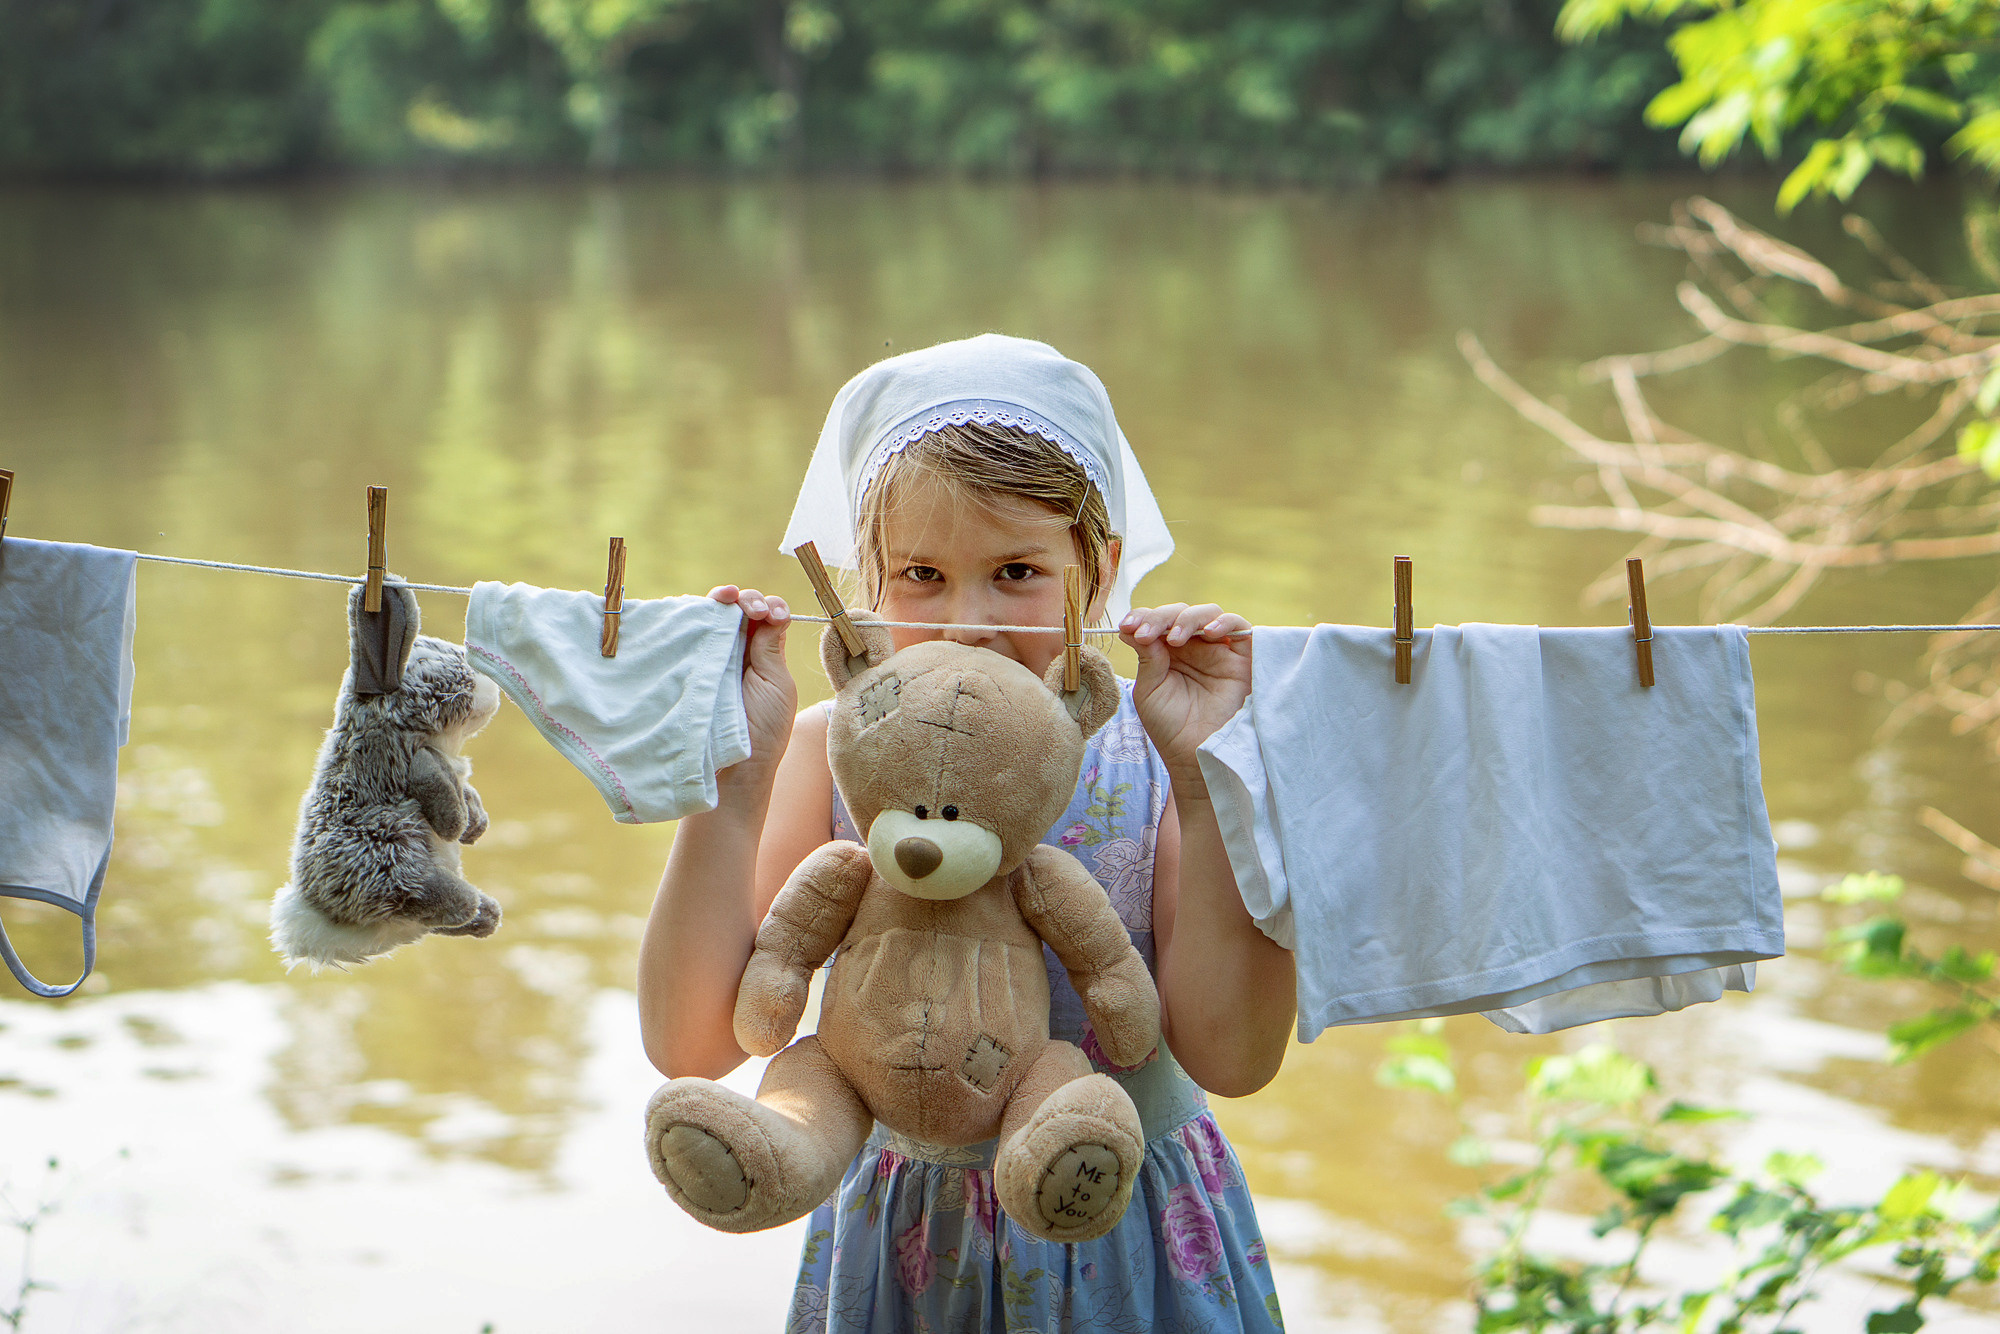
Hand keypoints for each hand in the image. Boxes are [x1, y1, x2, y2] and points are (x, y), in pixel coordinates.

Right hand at [709, 586, 796, 786]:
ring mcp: (712, 658)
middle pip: (740, 612)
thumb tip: (772, 610)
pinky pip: (691, 633)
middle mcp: (738, 654)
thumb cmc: (762, 731)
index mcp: (765, 658)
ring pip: (716, 618)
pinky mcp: (689, 665)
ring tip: (729, 598)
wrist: (731, 769)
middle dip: (747, 599)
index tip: (773, 614)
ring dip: (724, 600)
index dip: (770, 607)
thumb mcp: (776, 686)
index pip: (767, 619)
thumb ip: (771, 648)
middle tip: (751, 608)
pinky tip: (707, 608)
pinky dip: (698, 614)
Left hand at [1118, 603, 1250, 784]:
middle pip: (1181, 613)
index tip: (1126, 626)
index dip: (1142, 618)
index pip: (1158, 622)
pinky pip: (1240, 627)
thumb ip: (1147, 657)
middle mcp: (1194, 647)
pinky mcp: (1243, 659)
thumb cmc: (1170, 727)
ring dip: (1188, 619)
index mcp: (1169, 652)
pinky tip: (1208, 633)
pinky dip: (1225, 622)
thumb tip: (1133, 626)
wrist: (1195, 756)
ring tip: (1173, 638)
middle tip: (1144, 633)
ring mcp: (1219, 651)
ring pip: (1208, 614)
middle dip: (1160, 617)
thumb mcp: (1150, 690)